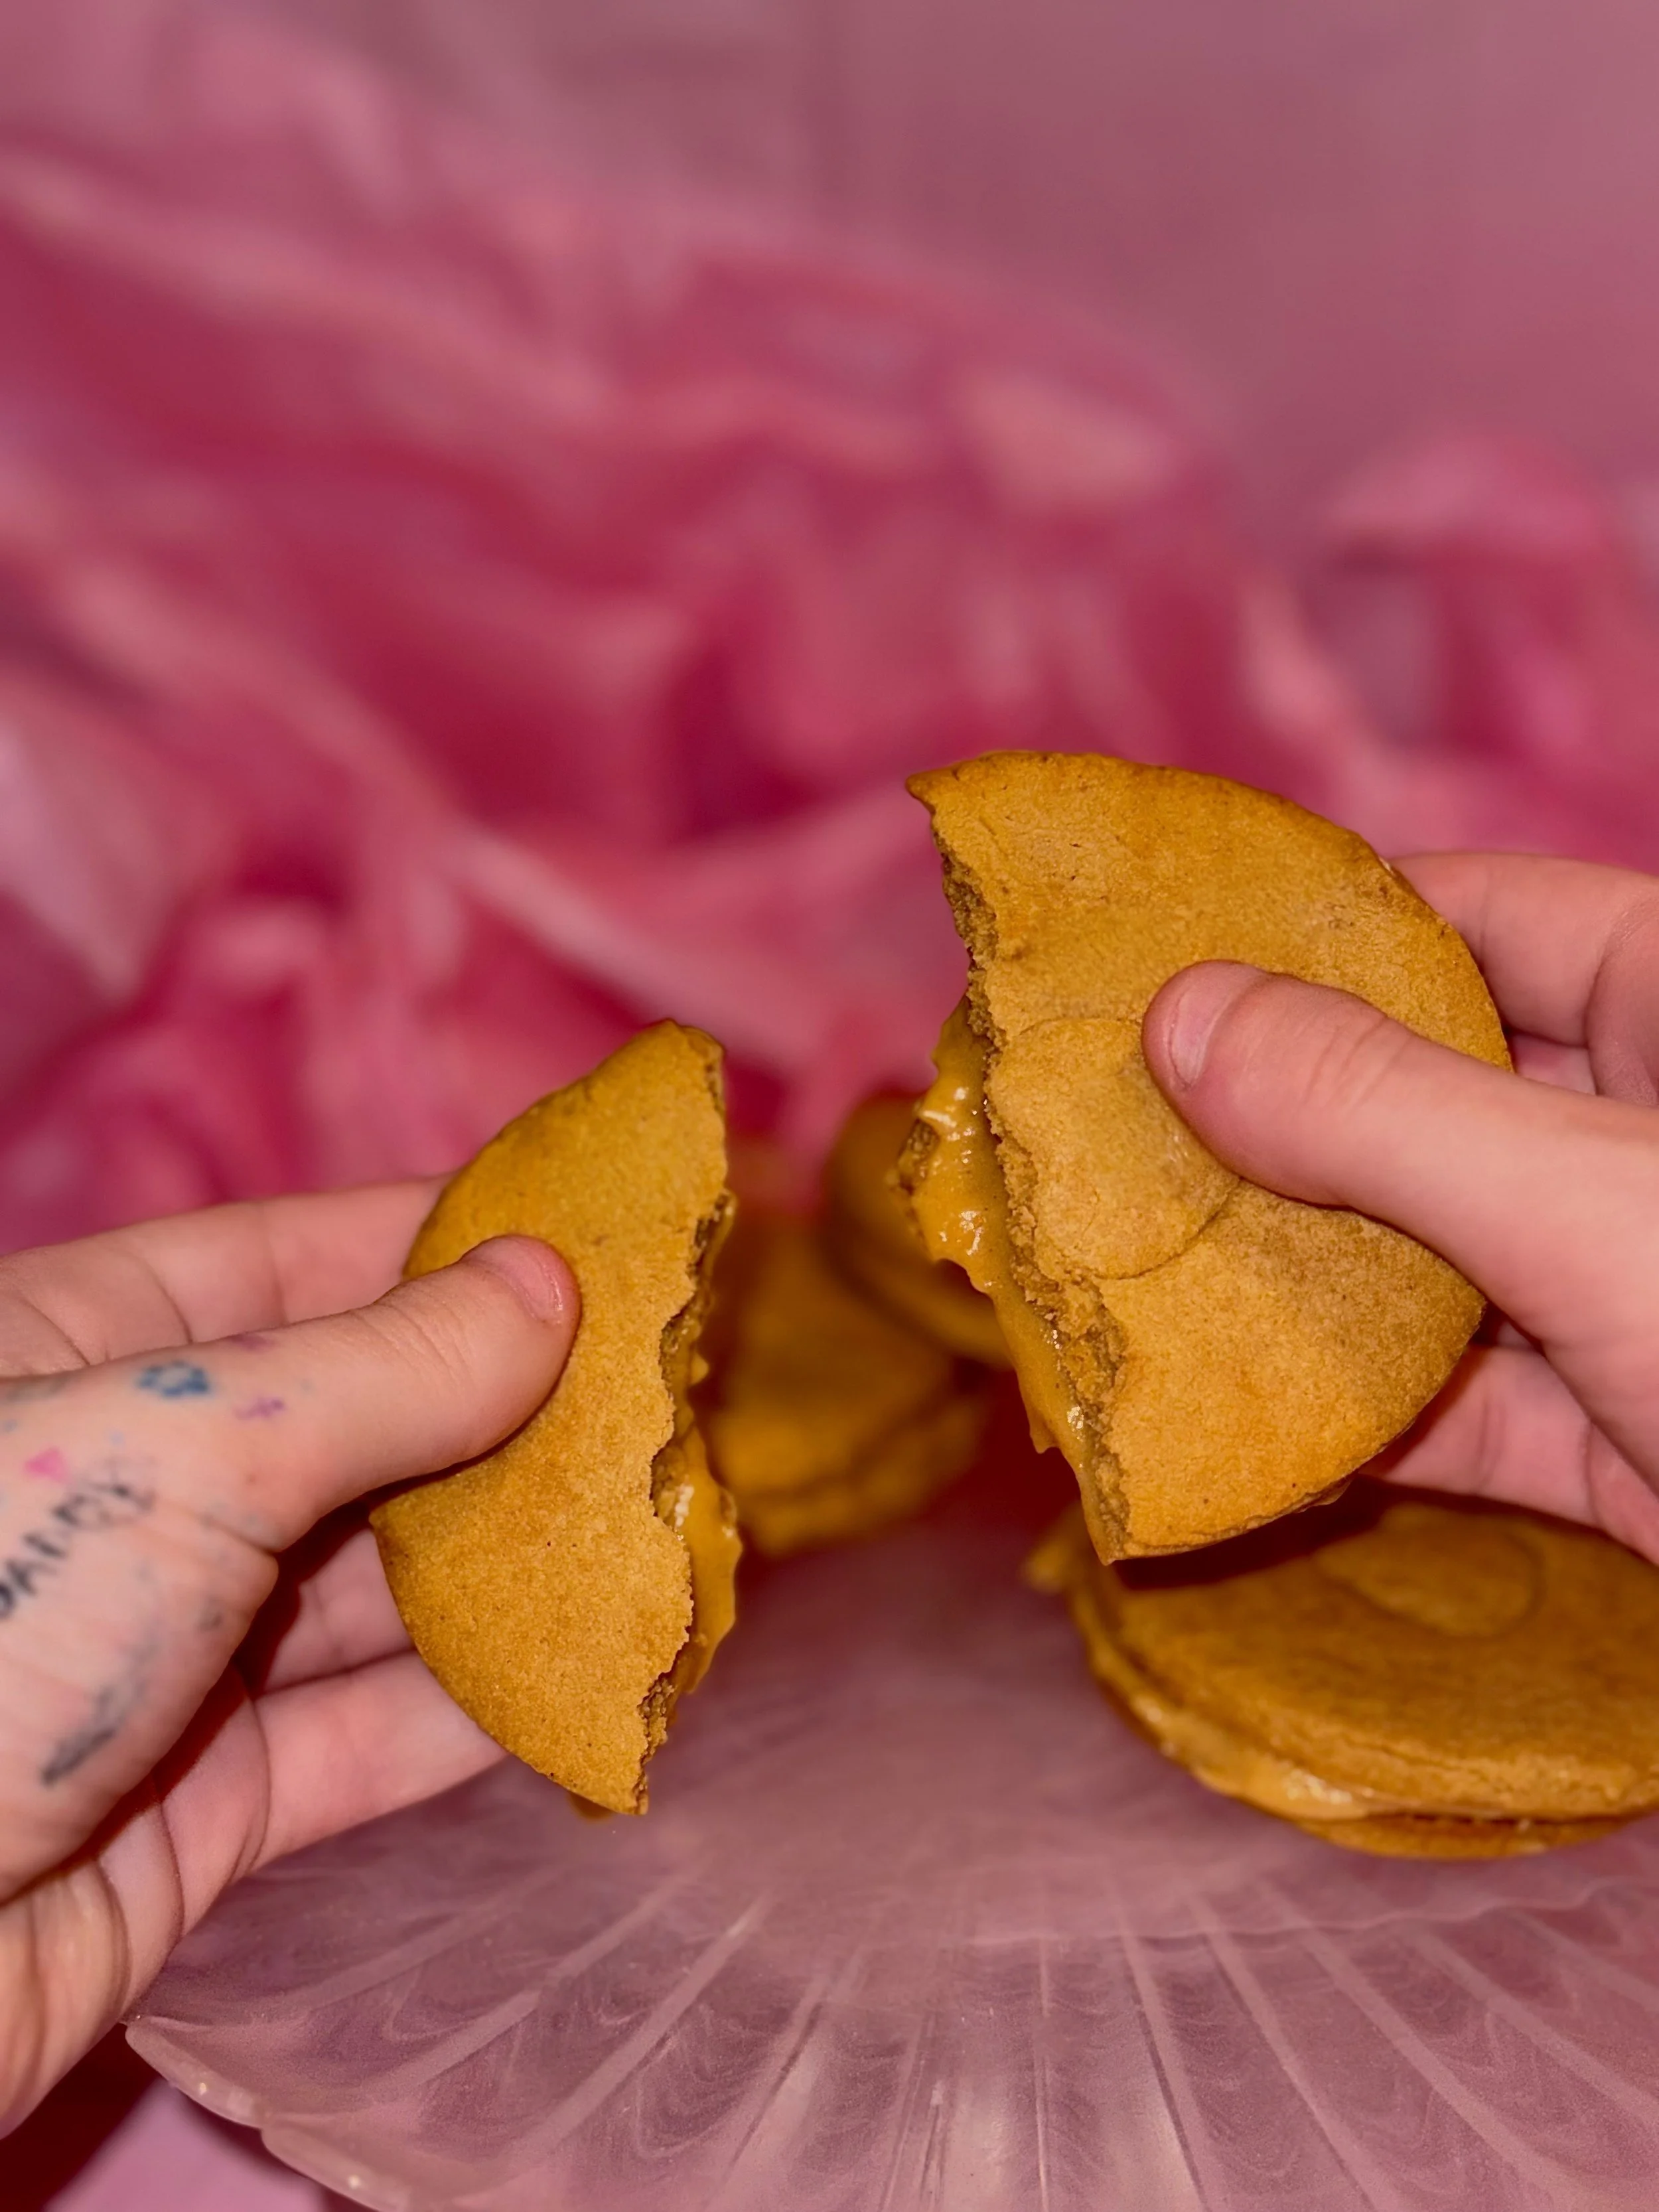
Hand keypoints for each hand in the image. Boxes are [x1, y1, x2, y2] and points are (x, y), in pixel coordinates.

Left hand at [0, 1183, 575, 2130]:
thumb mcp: (186, 1449)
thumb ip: (385, 1372)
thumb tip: (547, 1279)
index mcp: (73, 1352)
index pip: (291, 1262)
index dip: (449, 1242)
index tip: (609, 1235)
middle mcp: (123, 1490)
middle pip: (354, 1425)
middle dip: (512, 1414)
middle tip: (680, 1399)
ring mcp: (163, 1651)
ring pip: (373, 1585)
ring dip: (517, 1567)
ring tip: (668, 1532)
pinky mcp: (198, 1804)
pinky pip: (365, 1735)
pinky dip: (478, 1710)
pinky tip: (597, 1674)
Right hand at [1141, 853, 1658, 1563]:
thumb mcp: (1593, 1206)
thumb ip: (1381, 1113)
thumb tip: (1177, 1014)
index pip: (1463, 918)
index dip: (1300, 938)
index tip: (1131, 974)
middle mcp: (1656, 1135)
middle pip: (1424, 1097)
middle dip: (1262, 1130)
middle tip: (1080, 1145)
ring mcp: (1642, 1296)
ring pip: (1430, 1261)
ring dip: (1290, 1287)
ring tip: (1116, 1284)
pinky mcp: (1632, 1445)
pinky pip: (1468, 1412)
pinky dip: (1361, 1426)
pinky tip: (1231, 1431)